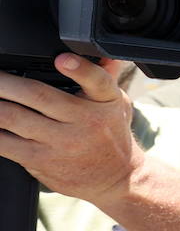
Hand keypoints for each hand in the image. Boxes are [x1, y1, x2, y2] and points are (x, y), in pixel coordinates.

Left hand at [0, 55, 141, 205]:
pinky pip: (5, 144)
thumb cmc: (111, 136)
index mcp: (106, 101)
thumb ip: (104, 77)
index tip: (61, 59)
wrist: (116, 178)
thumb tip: (104, 53)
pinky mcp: (43, 161)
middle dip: (4, 82)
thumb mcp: (117, 104)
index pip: (97, 82)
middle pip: (38, 95)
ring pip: (14, 118)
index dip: (79, 69)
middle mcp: (86, 122)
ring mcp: (62, 143)